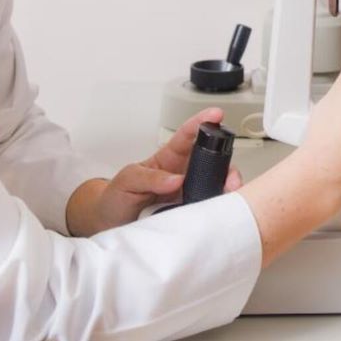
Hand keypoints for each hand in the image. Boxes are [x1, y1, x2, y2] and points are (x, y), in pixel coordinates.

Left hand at [67, 108, 241, 235]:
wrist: (108, 225)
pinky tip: (221, 212)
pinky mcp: (189, 213)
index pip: (187, 135)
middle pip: (212, 162)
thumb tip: (175, 179)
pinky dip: (218, 209)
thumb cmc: (116, 198)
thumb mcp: (127, 182)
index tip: (216, 114)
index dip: (202, 122)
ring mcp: (187, 193)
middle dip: (227, 166)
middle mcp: (182, 174)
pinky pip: (208, 208)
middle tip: (231, 177)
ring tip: (228, 196)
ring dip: (225, 189)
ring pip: (215, 185)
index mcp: (168, 159)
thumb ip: (148, 177)